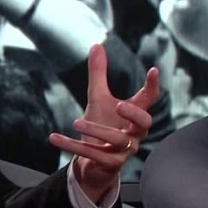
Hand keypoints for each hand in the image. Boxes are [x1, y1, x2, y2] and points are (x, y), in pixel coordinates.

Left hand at [49, 43, 159, 202]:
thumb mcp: (98, 97)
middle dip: (134, 114)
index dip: (152, 86)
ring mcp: (124, 150)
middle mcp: (134, 133)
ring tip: (76, 122)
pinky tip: (54, 137)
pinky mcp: (109, 163)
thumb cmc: (102, 124)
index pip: (149, 99)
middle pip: (144, 123)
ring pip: (117, 140)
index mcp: (134, 115)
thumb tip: (96, 45)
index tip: (153, 70)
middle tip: (119, 104)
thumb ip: (99, 74)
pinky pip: (92, 155)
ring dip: (96, 131)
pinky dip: (72, 146)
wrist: (93, 161)